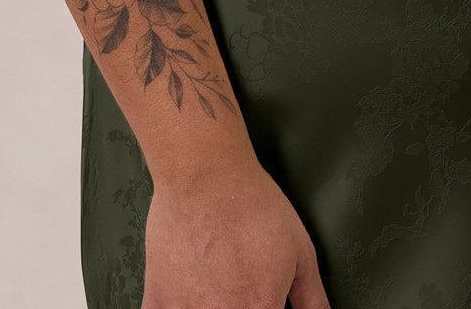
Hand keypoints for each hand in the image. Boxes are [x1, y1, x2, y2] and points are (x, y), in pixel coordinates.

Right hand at [141, 158, 330, 308]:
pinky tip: (187, 298)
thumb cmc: (250, 205)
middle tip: (241, 289)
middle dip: (239, 306)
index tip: (266, 302)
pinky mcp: (157, 299)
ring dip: (209, 308)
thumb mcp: (301, 252)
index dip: (268, 308)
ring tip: (216, 289)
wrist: (205, 175)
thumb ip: (312, 299)